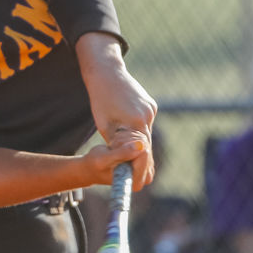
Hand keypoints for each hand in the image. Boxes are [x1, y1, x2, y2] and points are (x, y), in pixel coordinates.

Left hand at [76, 33, 156, 189]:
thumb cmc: (101, 98)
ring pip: (147, 134)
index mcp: (136, 121)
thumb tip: (126, 161)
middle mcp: (148, 115)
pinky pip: (146, 124)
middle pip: (148, 145)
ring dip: (138, 144)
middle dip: (141, 160)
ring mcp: (151, 109)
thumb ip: (118, 144)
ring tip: (129, 156)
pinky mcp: (151, 105)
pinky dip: (138, 131)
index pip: (143, 152)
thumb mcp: (105, 125)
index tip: (138, 181)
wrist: (107, 71)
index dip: (141, 167)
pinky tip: (128, 129)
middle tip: (136, 176)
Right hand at [83, 135, 146, 185]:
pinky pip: (141, 138)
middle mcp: (145, 177)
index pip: (144, 154)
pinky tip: (119, 146)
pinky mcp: (145, 158)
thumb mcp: (103, 159)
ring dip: (125, 139)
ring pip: (142, 140)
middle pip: (144, 145)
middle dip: (126, 142)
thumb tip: (141, 146)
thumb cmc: (95, 165)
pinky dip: (128, 137)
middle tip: (113, 148)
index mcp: (136, 181)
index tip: (116, 149)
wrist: (93, 167)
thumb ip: (121, 154)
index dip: (129, 146)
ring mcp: (147, 167)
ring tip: (114, 148)